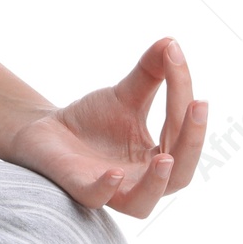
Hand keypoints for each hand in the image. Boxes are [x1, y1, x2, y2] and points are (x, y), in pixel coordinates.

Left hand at [4, 36, 205, 216]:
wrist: (45, 131)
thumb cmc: (92, 121)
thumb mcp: (124, 95)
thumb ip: (150, 75)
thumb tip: (171, 42)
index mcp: (161, 158)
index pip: (181, 130)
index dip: (181, 93)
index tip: (175, 56)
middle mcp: (143, 181)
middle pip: (180, 174)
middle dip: (191, 141)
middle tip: (197, 105)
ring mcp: (113, 190)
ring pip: (145, 201)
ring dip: (157, 181)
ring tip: (166, 157)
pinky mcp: (80, 189)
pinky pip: (97, 197)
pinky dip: (107, 188)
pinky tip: (114, 172)